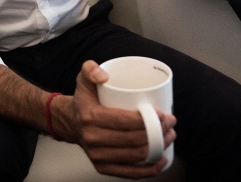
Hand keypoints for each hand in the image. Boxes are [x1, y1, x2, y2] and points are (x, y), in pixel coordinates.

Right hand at [49, 61, 174, 177]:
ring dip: (158, 148)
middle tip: (169, 123)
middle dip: (158, 132)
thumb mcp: (83, 79)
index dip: (148, 119)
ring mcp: (97, 156)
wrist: (71, 122)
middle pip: (134, 139)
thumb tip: (104, 76)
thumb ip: (90, 69)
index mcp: (90, 117)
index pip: (125, 121)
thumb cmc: (84, 101)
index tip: (162, 113)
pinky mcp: (102, 167)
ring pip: (135, 155)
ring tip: (168, 136)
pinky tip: (161, 160)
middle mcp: (93, 139)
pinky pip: (130, 173)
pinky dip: (149, 169)